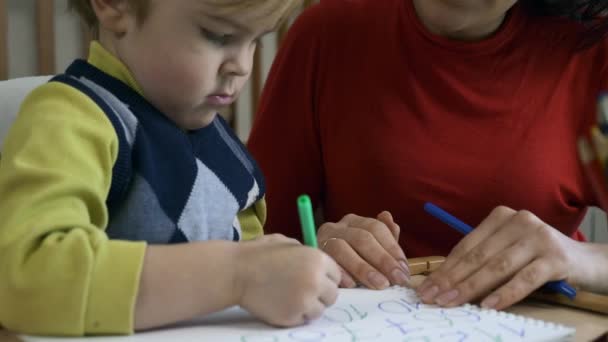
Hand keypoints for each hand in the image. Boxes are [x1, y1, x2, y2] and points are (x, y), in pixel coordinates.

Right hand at [236, 234, 340, 326]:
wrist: (236, 272)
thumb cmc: (258, 254)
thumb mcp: (287, 243)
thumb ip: (306, 254)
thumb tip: (318, 266)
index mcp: (317, 259)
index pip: (336, 275)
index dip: (325, 277)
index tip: (314, 279)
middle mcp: (315, 281)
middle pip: (332, 295)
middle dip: (320, 293)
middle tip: (303, 291)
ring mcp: (304, 301)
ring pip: (319, 310)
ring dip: (309, 306)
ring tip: (291, 298)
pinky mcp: (292, 317)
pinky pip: (303, 320)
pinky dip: (295, 315)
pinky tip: (282, 304)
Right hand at [317, 211, 409, 288]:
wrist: (313, 267)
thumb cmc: (349, 258)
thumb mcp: (371, 248)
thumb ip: (384, 237)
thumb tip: (390, 220)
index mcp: (354, 221)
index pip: (376, 228)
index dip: (392, 248)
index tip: (403, 269)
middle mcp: (338, 227)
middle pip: (362, 238)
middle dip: (382, 260)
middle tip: (396, 280)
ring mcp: (323, 240)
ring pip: (342, 248)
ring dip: (363, 268)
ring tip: (379, 284)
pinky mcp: (313, 255)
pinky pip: (327, 262)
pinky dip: (341, 273)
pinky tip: (353, 285)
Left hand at [416, 206, 582, 309]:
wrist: (585, 261)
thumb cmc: (537, 257)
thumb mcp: (507, 251)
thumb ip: (482, 260)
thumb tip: (444, 282)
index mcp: (501, 217)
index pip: (466, 246)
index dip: (445, 268)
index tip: (427, 287)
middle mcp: (518, 221)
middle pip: (477, 256)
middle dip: (451, 280)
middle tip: (432, 298)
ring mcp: (538, 237)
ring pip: (497, 267)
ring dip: (471, 288)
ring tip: (452, 303)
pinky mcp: (556, 257)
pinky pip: (525, 278)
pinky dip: (505, 293)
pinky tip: (489, 305)